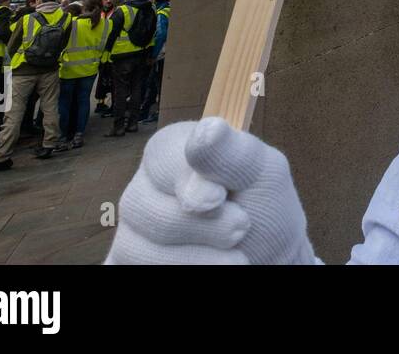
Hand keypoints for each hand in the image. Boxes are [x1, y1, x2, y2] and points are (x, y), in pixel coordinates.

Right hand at [106, 117, 315, 264]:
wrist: (269, 254)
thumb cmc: (263, 205)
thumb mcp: (262, 172)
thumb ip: (232, 154)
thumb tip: (208, 129)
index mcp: (170, 150)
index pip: (160, 158)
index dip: (189, 182)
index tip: (221, 197)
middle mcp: (142, 187)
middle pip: (145, 208)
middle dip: (204, 226)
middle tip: (242, 226)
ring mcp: (132, 228)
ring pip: (136, 248)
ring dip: (199, 258)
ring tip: (235, 254)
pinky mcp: (128, 260)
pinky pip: (136, 268)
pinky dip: (184, 270)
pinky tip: (213, 264)